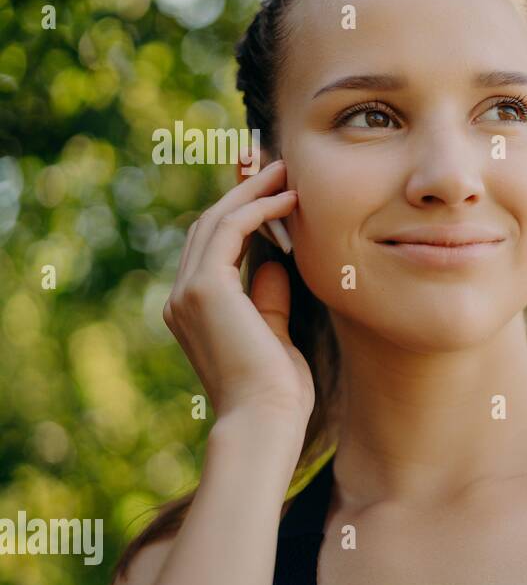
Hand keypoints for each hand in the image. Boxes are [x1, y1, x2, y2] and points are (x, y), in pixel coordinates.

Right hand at [162, 153, 313, 429]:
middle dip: (242, 190)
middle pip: (209, 225)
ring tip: (286, 171)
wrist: (265, 420)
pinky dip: (257, 209)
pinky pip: (228, 231)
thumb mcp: (275, 334)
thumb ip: (268, 297)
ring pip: (215, 221)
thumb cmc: (277, 391)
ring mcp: (188, 292)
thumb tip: (275, 261)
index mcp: (194, 310)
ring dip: (251, 191)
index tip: (271, 185)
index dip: (240, 210)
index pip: (213, 246)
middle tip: (277, 164)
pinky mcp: (205, 289)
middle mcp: (182, 297)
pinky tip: (288, 199)